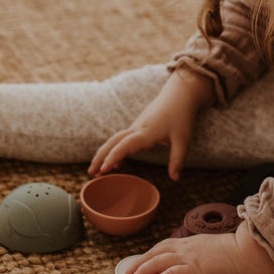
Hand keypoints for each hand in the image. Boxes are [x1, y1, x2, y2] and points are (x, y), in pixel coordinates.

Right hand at [88, 67, 214, 180]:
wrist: (179, 95)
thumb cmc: (181, 116)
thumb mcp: (183, 139)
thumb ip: (177, 159)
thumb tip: (174, 179)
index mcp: (146, 132)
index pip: (125, 145)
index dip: (113, 157)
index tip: (104, 169)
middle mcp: (137, 129)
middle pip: (113, 142)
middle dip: (100, 156)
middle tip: (91, 173)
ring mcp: (136, 127)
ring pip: (115, 140)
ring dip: (104, 153)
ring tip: (97, 171)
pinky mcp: (138, 127)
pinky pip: (122, 140)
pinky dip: (115, 150)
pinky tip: (117, 165)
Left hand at [122, 221, 273, 273]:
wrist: (252, 253)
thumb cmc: (240, 256)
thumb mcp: (214, 254)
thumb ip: (201, 259)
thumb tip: (195, 271)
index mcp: (191, 243)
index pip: (161, 247)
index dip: (147, 256)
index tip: (137, 266)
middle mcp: (186, 248)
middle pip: (153, 253)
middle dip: (136, 265)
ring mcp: (189, 258)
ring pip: (155, 263)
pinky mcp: (194, 270)